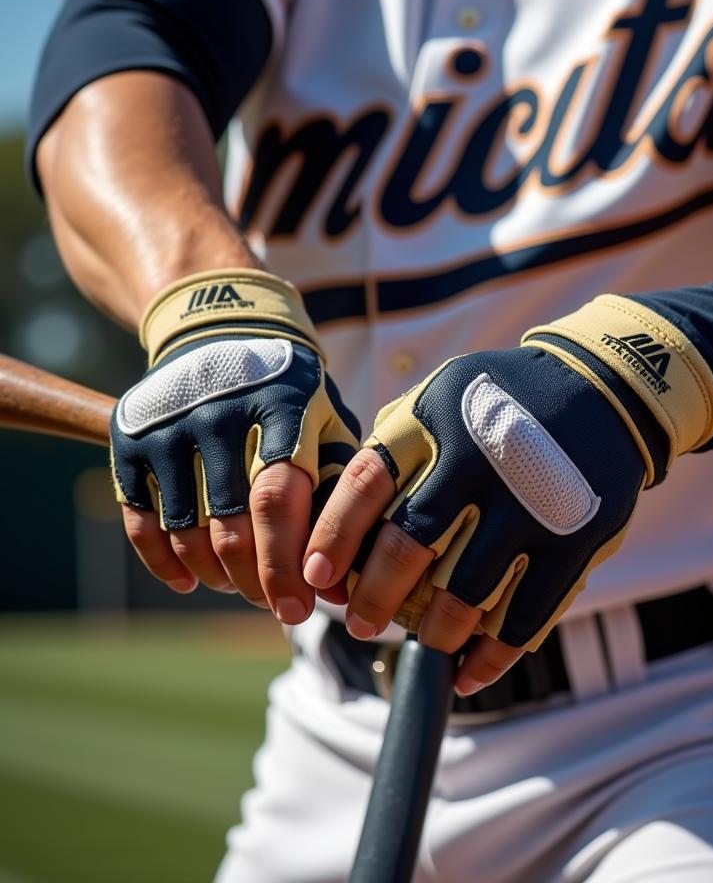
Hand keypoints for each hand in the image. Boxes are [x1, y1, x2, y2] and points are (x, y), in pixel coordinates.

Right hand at [110, 269, 360, 622]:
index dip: (288, 562)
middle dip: (256, 581)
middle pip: (233, 524)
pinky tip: (189, 581)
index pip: (281, 501)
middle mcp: (220, 410)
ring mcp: (170, 423)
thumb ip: (342, 488)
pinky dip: (162, 562)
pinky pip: (140, 520)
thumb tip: (354, 576)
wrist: (224, 332)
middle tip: (277, 609)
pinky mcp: (130, 436)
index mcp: (282, 406)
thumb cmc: (293, 396)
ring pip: (186, 531)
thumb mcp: (329, 422)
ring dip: (214, 574)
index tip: (304, 607)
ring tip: (240, 586)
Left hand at [302, 295, 712, 693]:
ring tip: (424, 643)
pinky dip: (495, 655)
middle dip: (375, 597)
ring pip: (467, 590)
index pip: (367, 484)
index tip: (316, 578)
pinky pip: (528, 614)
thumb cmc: (498, 407)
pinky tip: (472, 673)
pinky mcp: (578, 536)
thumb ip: (393, 456)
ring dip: (436, 632)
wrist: (602, 388)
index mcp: (435, 419)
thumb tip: (334, 542)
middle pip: (410, 543)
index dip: (334, 537)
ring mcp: (533, 499)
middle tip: (361, 624)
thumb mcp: (440, 399)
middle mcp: (481, 456)